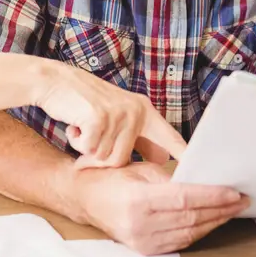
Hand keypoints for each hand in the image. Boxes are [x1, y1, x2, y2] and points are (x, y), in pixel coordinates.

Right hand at [32, 61, 186, 167]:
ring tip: (84, 128)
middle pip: (124, 160)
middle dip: (102, 157)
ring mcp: (118, 113)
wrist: (54, 81)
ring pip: (106, 158)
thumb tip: (162, 159)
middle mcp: (135, 111)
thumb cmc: (85, 102)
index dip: (185, 157)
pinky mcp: (98, 117)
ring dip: (89, 149)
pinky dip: (77, 142)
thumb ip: (140, 137)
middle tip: (91, 139)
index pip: (171, 138)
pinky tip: (75, 125)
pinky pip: (90, 149)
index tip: (201, 175)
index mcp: (145, 111)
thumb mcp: (119, 115)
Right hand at [72, 162, 248, 254]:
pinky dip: (199, 232)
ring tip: (232, 210)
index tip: (234, 192)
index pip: (185, 199)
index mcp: (138, 201)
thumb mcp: (140, 170)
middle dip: (220, 209)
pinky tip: (212, 221)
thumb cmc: (111, 179)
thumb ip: (170, 179)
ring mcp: (142, 241)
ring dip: (214, 222)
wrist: (85, 200)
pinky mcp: (145, 250)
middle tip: (241, 200)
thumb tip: (204, 183)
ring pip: (189, 233)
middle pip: (191, 218)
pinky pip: (180, 242)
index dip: (213, 197)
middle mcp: (140, 225)